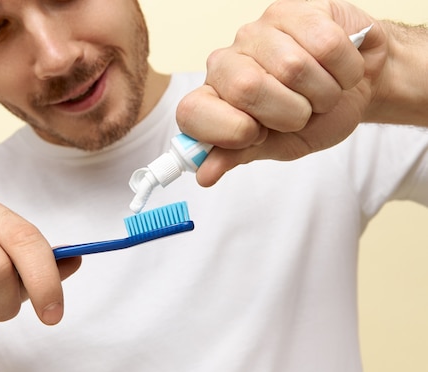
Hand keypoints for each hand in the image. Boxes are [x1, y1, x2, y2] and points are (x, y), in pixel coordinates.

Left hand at [177, 0, 387, 185]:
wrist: (359, 88)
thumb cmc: (314, 117)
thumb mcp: (275, 145)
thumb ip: (238, 155)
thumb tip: (204, 176)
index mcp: (213, 97)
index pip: (191, 112)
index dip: (229, 132)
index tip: (258, 134)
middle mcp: (227, 60)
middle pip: (247, 88)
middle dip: (289, 113)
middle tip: (301, 113)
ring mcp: (258, 32)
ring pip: (294, 67)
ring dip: (323, 93)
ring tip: (322, 90)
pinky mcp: (294, 10)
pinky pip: (326, 45)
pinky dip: (345, 70)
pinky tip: (339, 68)